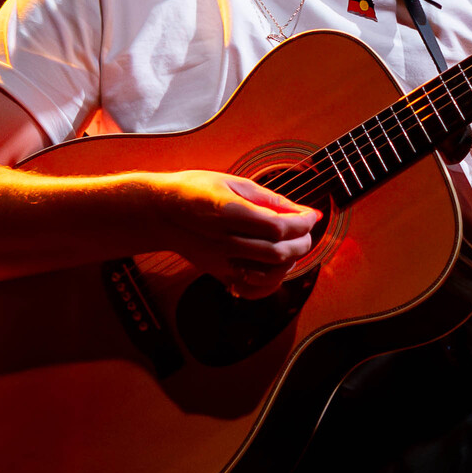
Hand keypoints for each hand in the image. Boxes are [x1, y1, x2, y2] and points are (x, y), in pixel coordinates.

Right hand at [154, 170, 323, 288]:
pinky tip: (277, 268)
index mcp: (228, 212)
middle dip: (302, 242)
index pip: (277, 227)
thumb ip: (269, 199)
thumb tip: (300, 211)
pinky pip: (251, 289)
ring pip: (268, 273)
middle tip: (307, 231)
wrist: (160, 211)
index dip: (301, 223)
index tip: (311, 215)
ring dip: (291, 261)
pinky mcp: (217, 272)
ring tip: (295, 246)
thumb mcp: (233, 183)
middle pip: (277, 253)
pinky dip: (271, 283)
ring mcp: (220, 261)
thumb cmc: (195, 190)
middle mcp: (224, 241)